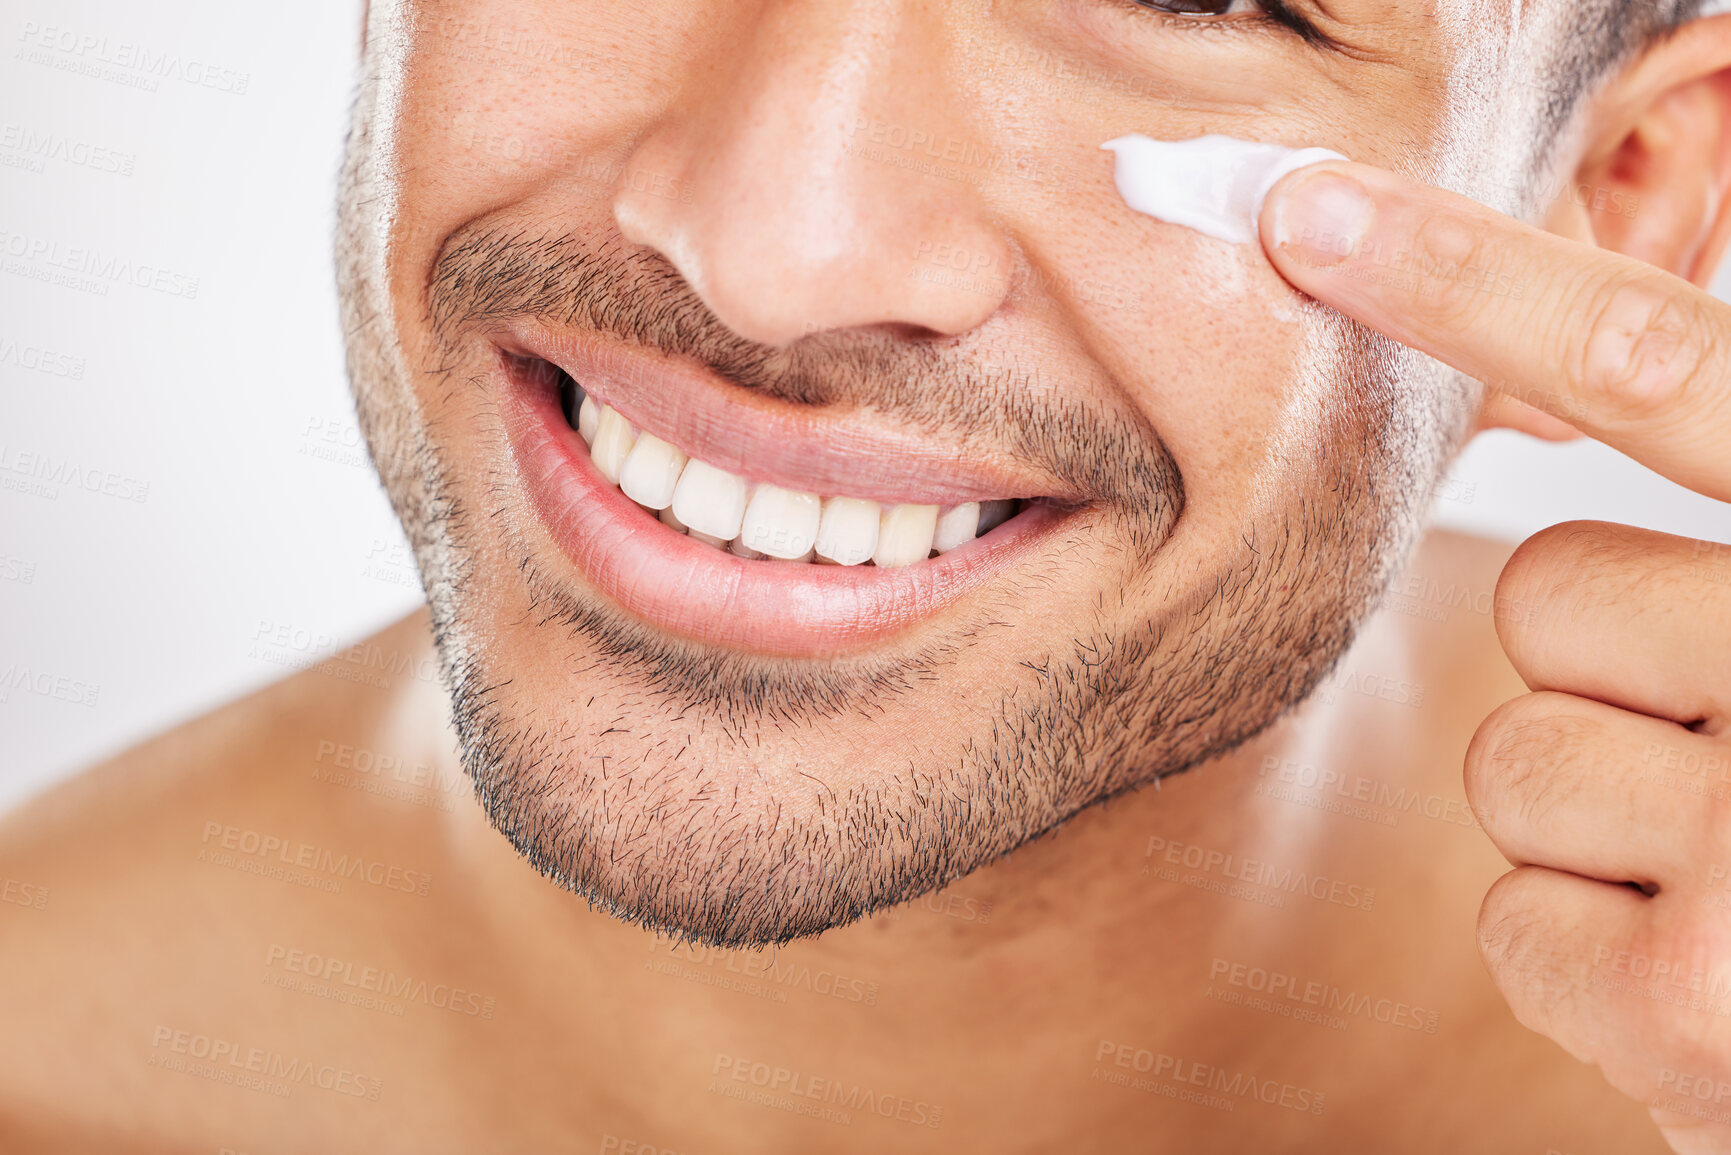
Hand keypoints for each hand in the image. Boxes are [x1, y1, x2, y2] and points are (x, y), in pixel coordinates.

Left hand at [1260, 160, 1730, 1152]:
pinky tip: (1715, 993)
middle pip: (1551, 595)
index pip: (1658, 368)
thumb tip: (1568, 549)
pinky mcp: (1688, 994)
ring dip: (1610, 828)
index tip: (1310, 217)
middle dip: (1622, 679)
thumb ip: (1726, 569)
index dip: (1472, 278)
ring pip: (1519, 758)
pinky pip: (1515, 915)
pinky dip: (1592, 963)